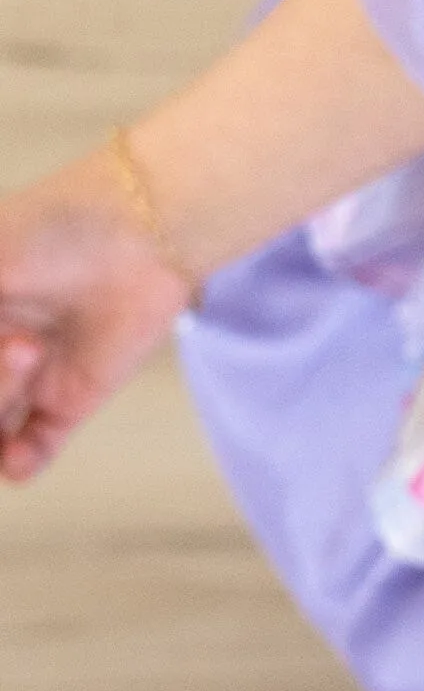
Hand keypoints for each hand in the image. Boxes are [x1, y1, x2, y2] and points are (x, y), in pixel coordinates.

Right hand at [0, 150, 195, 483]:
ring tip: (30, 349)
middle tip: (21, 339)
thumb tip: (4, 346)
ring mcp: (25, 379)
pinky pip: (34, 448)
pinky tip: (20, 457)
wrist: (142, 236)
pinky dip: (21, 461)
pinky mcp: (70, 401)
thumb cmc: (52, 229)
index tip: (5, 338)